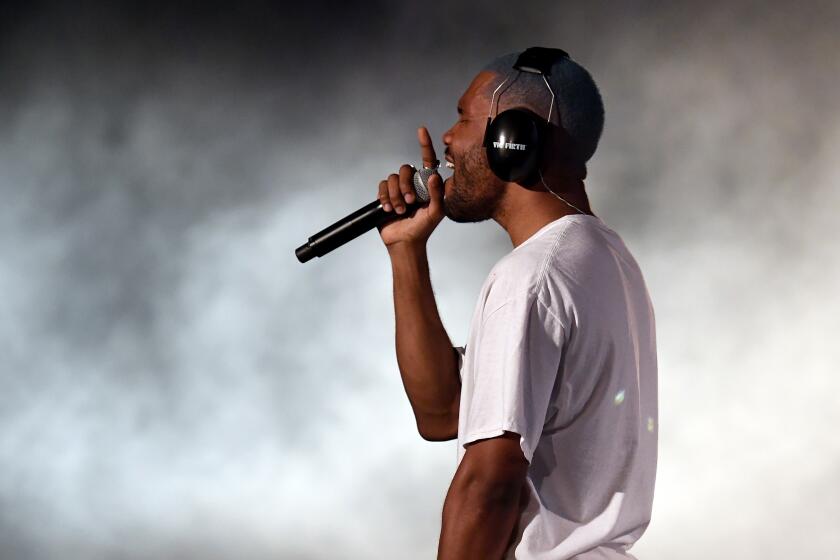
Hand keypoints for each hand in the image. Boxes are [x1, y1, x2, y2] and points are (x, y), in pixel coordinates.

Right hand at [375, 127, 444, 248]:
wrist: (404, 242)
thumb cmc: (423, 228)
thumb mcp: (436, 212)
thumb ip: (437, 194)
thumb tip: (434, 176)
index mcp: (427, 184)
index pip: (427, 160)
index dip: (425, 144)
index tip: (421, 130)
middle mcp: (413, 183)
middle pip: (405, 169)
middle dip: (405, 186)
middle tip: (409, 203)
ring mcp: (399, 188)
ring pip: (392, 178)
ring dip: (395, 196)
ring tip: (398, 210)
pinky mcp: (386, 194)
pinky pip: (382, 186)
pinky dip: (385, 197)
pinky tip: (388, 209)